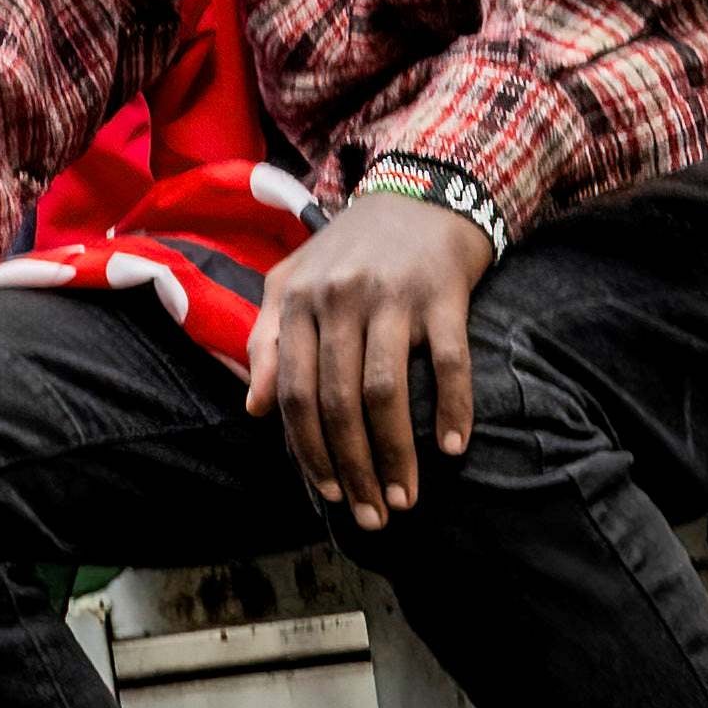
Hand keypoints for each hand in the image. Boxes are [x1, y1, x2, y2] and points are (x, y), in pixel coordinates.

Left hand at [248, 186, 491, 529]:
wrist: (422, 192)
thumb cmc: (351, 250)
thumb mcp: (293, 283)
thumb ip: (267, 340)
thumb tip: (254, 408)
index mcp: (298, 302)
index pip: (296, 393)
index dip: (308, 451)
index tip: (327, 494)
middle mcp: (340, 300)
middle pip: (340, 402)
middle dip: (354, 468)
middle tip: (371, 516)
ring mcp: (393, 298)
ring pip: (387, 392)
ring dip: (397, 455)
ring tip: (405, 499)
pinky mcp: (444, 296)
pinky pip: (450, 364)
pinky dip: (453, 410)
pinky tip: (453, 449)